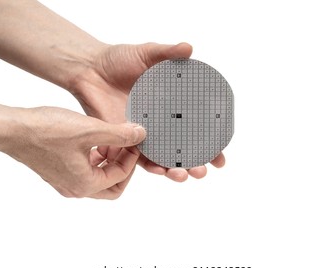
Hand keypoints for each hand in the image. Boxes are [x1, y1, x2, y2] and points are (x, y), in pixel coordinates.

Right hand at [0, 106, 145, 198]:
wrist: (14, 129)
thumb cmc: (48, 131)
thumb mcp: (91, 130)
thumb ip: (120, 134)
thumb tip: (140, 135)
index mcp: (86, 185)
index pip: (120, 177)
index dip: (131, 159)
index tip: (134, 141)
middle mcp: (75, 189)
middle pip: (111, 185)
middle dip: (122, 165)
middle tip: (125, 147)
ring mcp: (65, 182)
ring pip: (98, 178)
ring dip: (108, 161)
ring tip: (110, 141)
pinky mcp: (58, 172)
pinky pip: (84, 171)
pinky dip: (95, 159)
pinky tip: (94, 141)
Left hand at [70, 43, 224, 180]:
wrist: (90, 69)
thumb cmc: (118, 60)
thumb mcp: (146, 53)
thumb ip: (167, 52)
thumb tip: (190, 48)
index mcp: (171, 106)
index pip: (196, 128)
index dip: (210, 142)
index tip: (221, 154)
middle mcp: (160, 124)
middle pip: (183, 150)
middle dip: (197, 163)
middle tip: (205, 169)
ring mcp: (144, 134)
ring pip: (164, 159)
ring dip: (176, 170)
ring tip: (186, 174)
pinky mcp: (126, 139)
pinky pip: (139, 157)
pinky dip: (152, 166)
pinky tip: (162, 170)